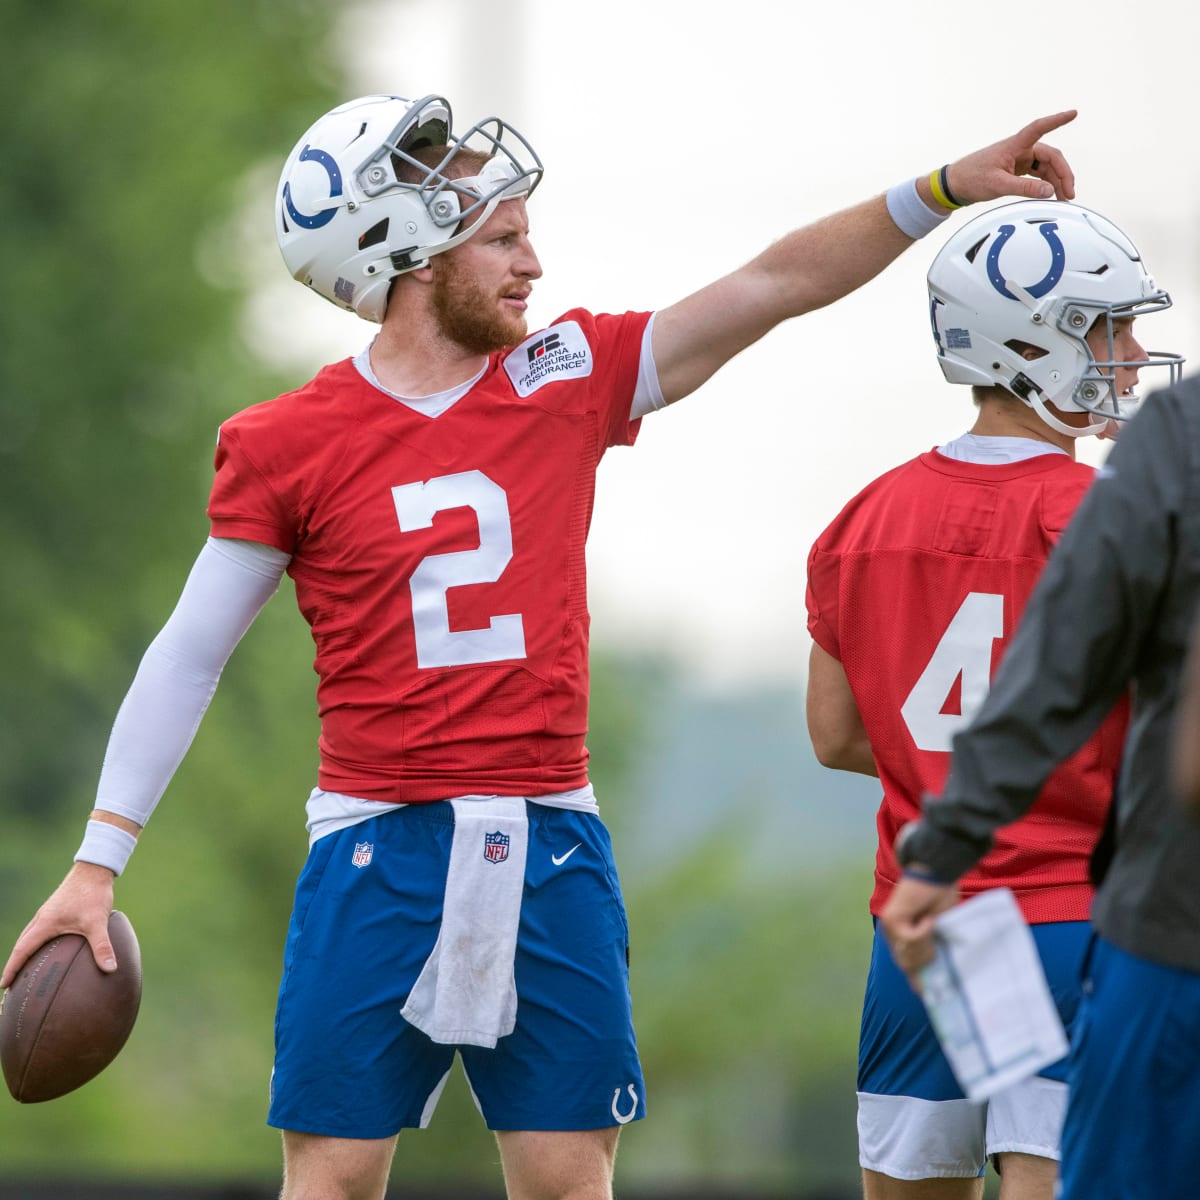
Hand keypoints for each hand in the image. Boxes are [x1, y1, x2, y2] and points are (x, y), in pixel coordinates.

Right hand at [1, 862, 116, 987]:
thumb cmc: (93, 893)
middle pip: (21, 944)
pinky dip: (37, 942)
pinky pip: (40, 929)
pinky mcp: (57, 909)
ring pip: (29, 936)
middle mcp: (42, 918)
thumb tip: (110, 969)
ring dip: (24, 952)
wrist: (95, 869)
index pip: (22, 951)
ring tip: (24, 968)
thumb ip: (102, 946)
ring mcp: (48, 913)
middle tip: (10, 983)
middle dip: (14, 964)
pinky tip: (48, 948)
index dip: (12, 969)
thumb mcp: (98, 922)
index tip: (3, 986)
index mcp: (45, 924)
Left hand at [878, 872, 958, 988]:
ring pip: (908, 955)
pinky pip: (909, 939)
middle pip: (907, 966)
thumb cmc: (941, 898)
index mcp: (903, 938)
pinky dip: (923, 932)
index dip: (917, 981)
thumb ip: (935, 950)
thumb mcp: (941, 931)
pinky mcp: (891, 919)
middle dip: (925, 958)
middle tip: (935, 940)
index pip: (906, 967)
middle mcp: (892, 935)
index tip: (927, 995)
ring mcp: (889, 927)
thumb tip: (934, 981)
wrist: (937, 873)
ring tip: (932, 925)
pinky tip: (926, 918)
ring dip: (926, 944)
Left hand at [947, 109, 1077, 204]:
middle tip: (1070, 194)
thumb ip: (1024, 189)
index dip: (1057, 120)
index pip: (1039, 127)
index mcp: (1015, 145)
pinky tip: (1052, 195)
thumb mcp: (998, 185)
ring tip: (1064, 199)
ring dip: (1057, 182)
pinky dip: (1046, 185)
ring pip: (1047, 167)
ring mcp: (1020, 159)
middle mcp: (1021, 149)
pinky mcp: (1018, 170)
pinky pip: (1038, 175)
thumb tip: (1049, 191)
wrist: (955, 185)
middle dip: (1063, 174)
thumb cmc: (972, 178)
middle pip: (1051, 157)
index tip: (1074, 113)